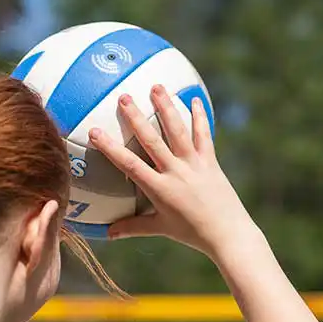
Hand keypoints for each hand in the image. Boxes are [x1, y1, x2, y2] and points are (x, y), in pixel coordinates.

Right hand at [89, 85, 258, 258]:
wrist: (228, 233)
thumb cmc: (192, 233)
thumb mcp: (160, 228)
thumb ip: (133, 226)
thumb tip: (108, 233)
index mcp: (159, 189)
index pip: (129, 165)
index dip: (111, 148)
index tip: (94, 132)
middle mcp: (176, 172)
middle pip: (152, 140)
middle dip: (136, 118)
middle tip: (124, 97)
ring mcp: (194, 165)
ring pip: (178, 131)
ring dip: (167, 107)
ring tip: (156, 87)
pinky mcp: (210, 161)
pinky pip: (203, 135)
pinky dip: (199, 117)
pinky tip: (193, 100)